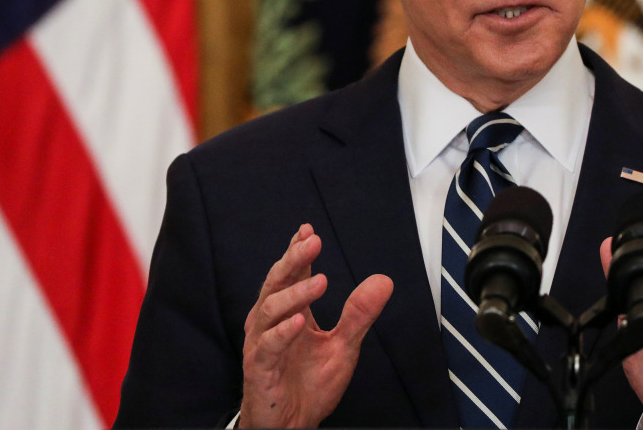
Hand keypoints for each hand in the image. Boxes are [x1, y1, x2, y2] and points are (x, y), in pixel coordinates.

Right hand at [239, 224, 393, 427]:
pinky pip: (267, 347)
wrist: (292, 425)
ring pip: (269, 311)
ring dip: (295, 294)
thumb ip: (359, 314)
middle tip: (312, 242)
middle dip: (294, 260)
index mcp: (289, 313)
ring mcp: (261, 345)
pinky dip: (282, 333)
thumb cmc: (309, 385)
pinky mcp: (259, 369)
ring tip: (320, 281)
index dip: (298, 252)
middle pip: (277, 284)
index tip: (308, 231)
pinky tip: (299, 321)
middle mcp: (270, 324)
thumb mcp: (343, 346)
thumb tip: (383, 281)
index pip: (291, 275)